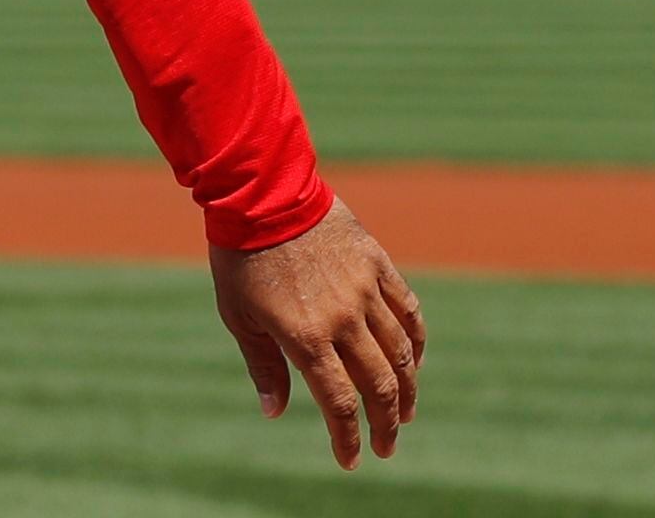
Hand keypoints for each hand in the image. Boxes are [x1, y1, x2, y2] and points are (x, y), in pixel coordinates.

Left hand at [211, 200, 425, 468]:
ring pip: (401, 354)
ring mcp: (365, 291)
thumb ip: (263, 366)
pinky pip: (409, 311)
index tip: (352, 460)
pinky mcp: (377, 265)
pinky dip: (416, 342)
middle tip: (387, 445)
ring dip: (407, 389)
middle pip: (379, 386)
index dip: (349, 438)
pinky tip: (414, 361)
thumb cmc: (240, 259)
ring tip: (405, 412)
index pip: (339, 403)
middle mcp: (343, 319)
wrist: (260, 194)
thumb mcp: (238, 316)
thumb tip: (275, 413)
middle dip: (386, 424)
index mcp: (305, 336)